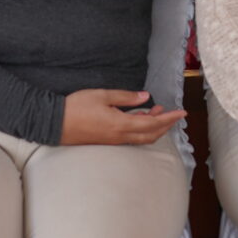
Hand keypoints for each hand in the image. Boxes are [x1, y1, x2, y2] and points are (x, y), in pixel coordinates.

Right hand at [60, 89, 185, 145]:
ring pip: (141, 138)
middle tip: (174, 114)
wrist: (55, 124)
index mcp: (121, 125)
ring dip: (154, 127)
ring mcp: (113, 141)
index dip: (169, 119)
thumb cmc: (77, 107)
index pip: (152, 123)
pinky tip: (140, 118)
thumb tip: (145, 97)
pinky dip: (142, 129)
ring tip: (158, 111)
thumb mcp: (102, 95)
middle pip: (150, 135)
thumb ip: (125, 97)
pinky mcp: (107, 142)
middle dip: (165, 125)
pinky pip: (131, 138)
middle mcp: (120, 137)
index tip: (182, 113)